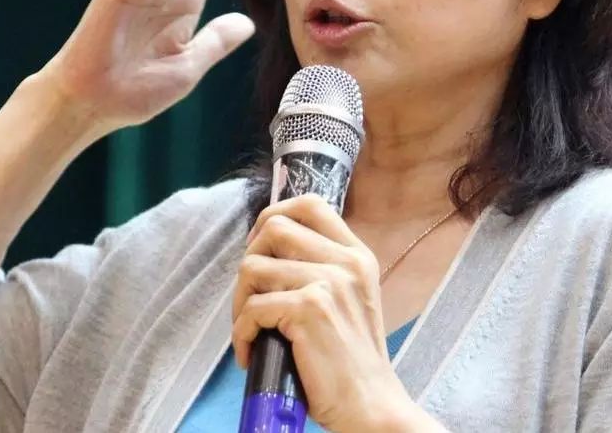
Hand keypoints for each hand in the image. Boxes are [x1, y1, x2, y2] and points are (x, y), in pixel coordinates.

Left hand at [233, 194, 417, 432]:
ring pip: (253, 268)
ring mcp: (328, 283)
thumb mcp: (349, 298)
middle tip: (250, 296)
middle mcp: (346, 263)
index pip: (310, 204)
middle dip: (249, 259)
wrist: (371, 405)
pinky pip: (252, 308)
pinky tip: (250, 353)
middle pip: (274, 228)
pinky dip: (241, 334)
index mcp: (357, 255)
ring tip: (249, 329)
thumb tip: (266, 247)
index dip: (274, 215)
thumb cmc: (350, 360)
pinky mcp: (309, 310)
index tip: (260, 246)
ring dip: (239, 302)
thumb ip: (321, 268)